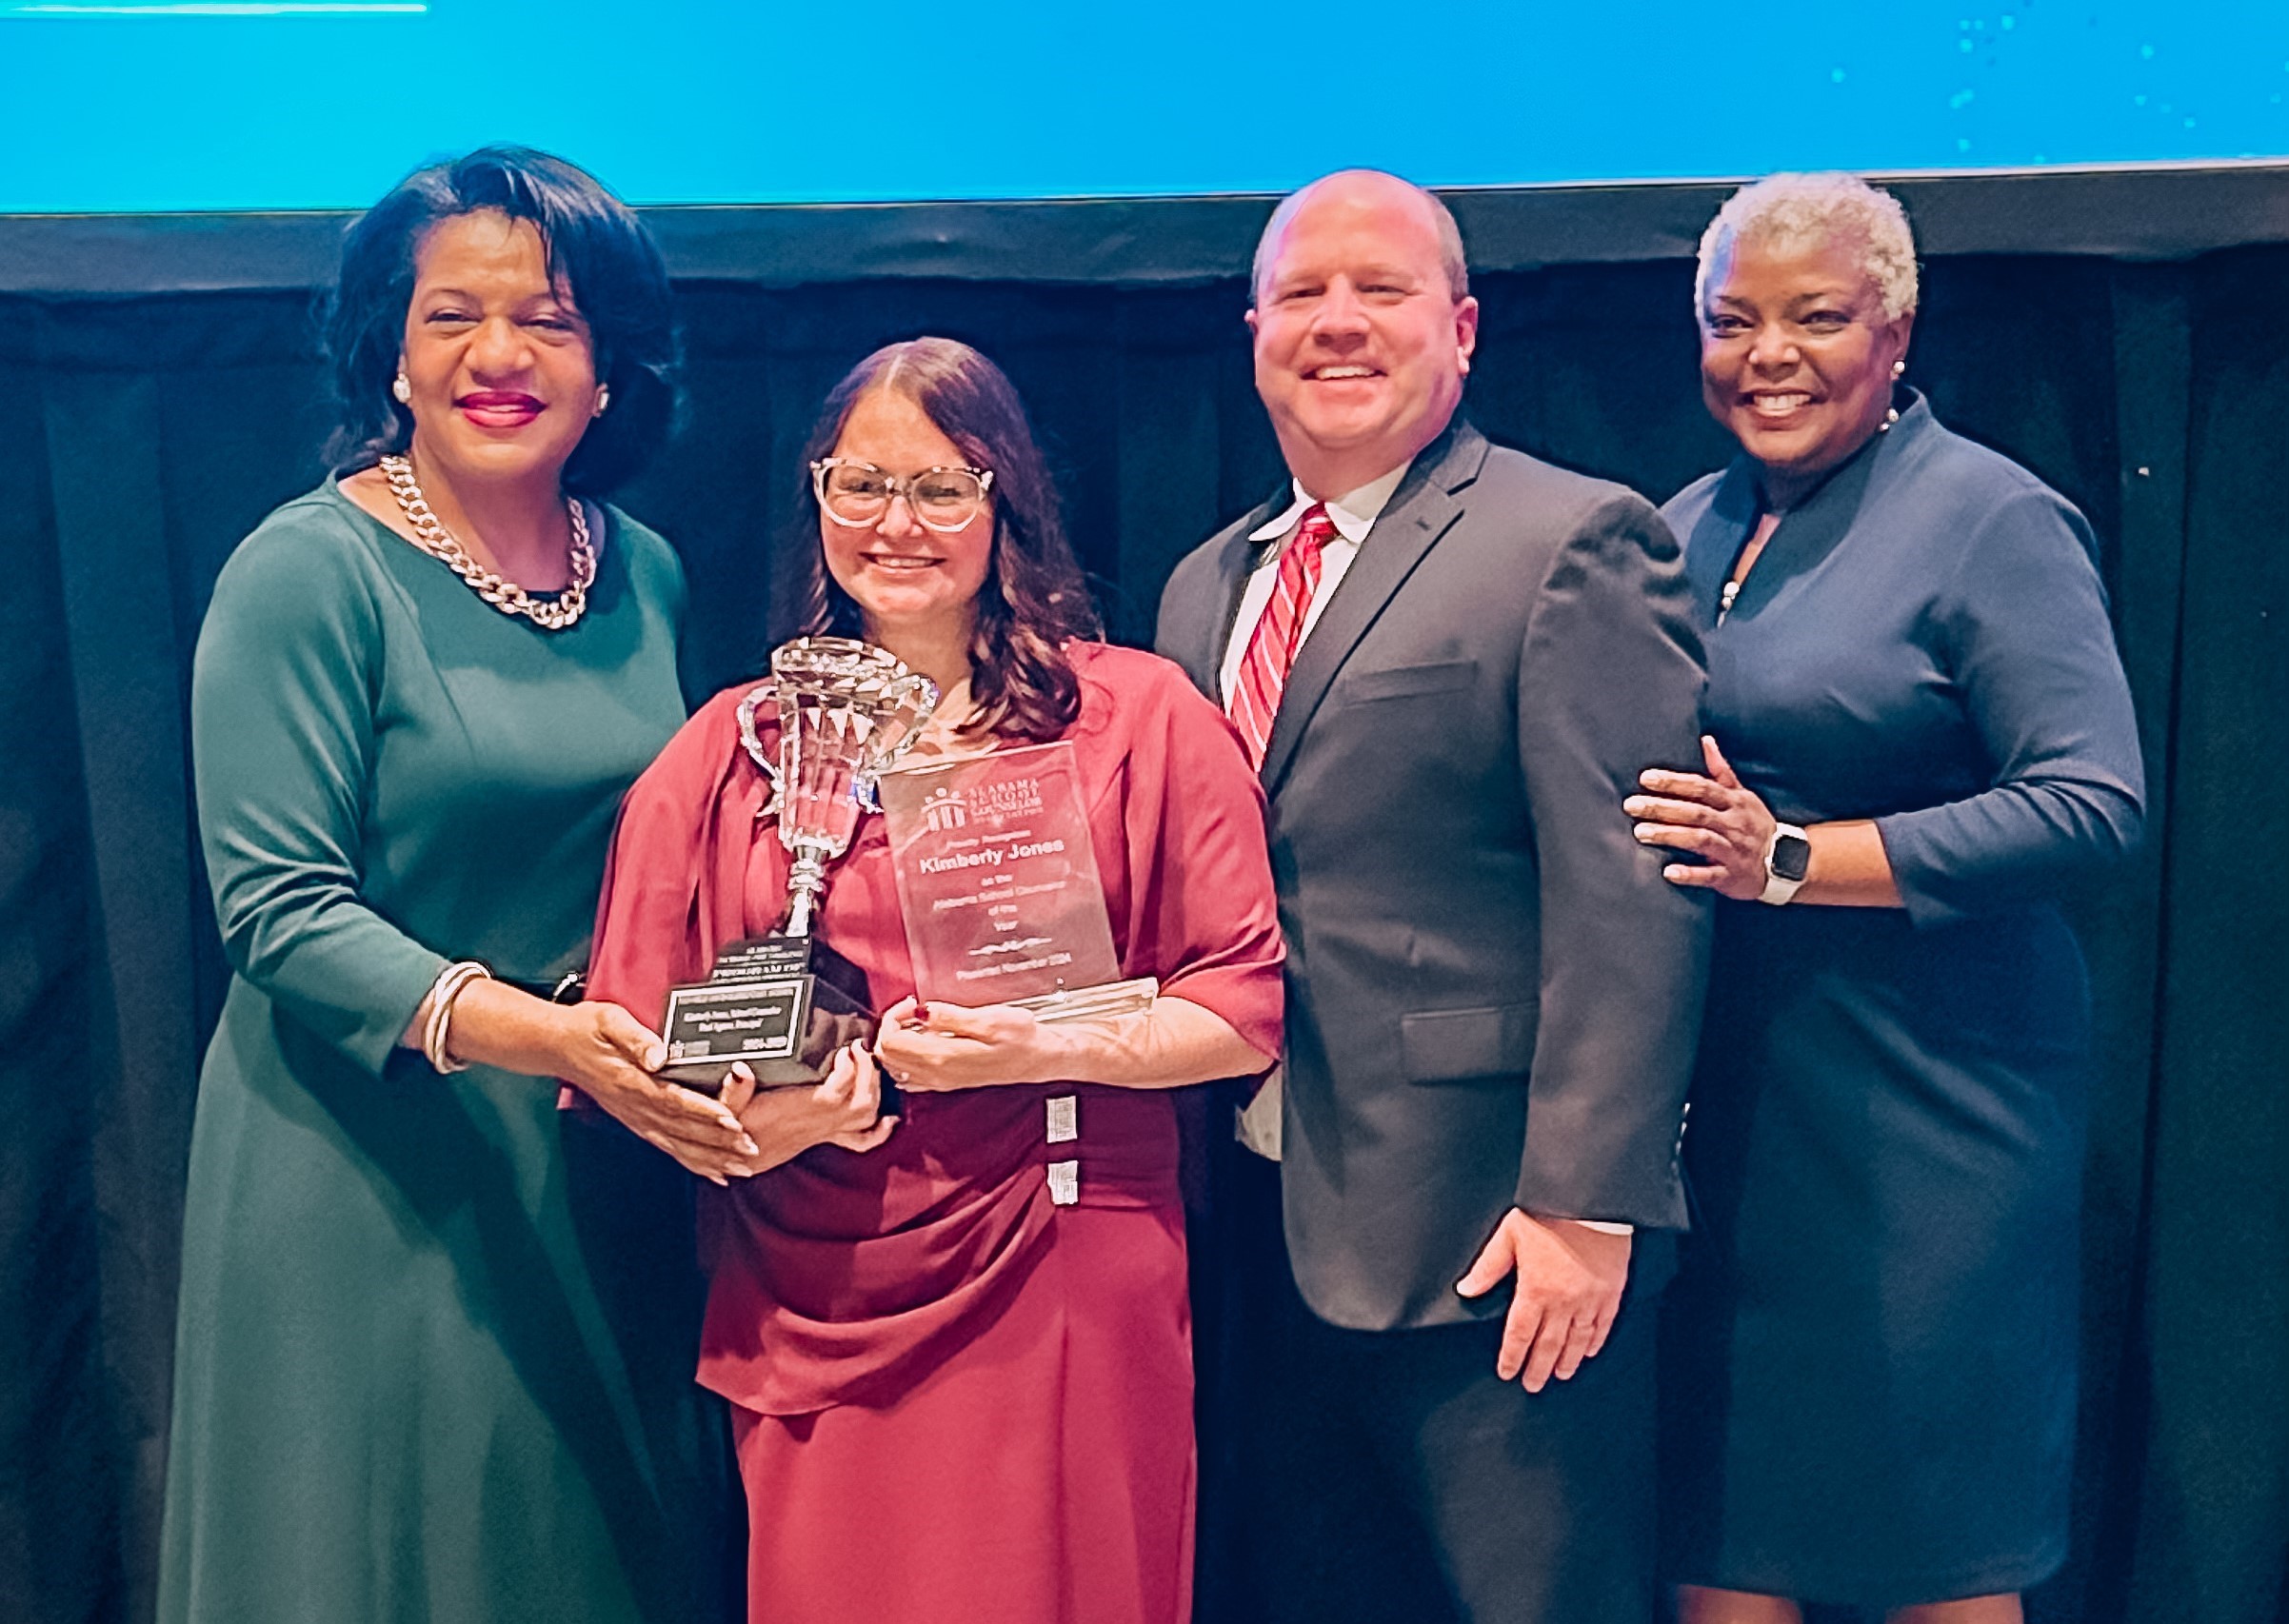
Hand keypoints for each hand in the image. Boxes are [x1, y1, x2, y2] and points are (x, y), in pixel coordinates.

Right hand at [558, 1002, 762, 1183]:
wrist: (557, 1046)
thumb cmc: (586, 1028)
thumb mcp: (609, 1021)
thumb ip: (636, 1038)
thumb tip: (659, 1055)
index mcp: (631, 1081)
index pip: (673, 1100)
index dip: (703, 1112)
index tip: (731, 1120)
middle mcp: (635, 1106)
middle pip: (682, 1129)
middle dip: (718, 1141)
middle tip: (749, 1149)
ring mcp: (635, 1118)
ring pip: (678, 1144)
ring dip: (711, 1158)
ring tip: (741, 1168)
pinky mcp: (636, 1121)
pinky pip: (668, 1147)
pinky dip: (692, 1162)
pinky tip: (714, 1173)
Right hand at [719, 1045, 896, 1169]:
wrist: (738, 1159)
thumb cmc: (735, 1131)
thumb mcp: (729, 1107)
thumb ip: (735, 1089)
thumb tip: (740, 1068)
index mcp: (800, 1111)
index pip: (838, 1090)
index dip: (849, 1068)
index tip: (845, 1049)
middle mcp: (819, 1123)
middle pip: (863, 1102)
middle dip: (868, 1073)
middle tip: (859, 1049)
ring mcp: (825, 1131)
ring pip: (867, 1117)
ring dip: (875, 1090)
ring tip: (869, 1066)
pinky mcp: (824, 1137)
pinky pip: (861, 1140)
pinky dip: (879, 1131)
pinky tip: (889, 1121)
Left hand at [872, 997, 1066, 1092]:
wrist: (1038, 1059)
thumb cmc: (1019, 1038)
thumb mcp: (987, 1019)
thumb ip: (949, 1016)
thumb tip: (921, 1011)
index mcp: (942, 1057)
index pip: (892, 1042)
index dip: (893, 1017)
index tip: (911, 1003)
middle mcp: (936, 1074)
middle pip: (887, 1055)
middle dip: (892, 1027)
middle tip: (913, 1008)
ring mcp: (939, 1080)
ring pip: (894, 1066)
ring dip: (897, 1041)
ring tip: (917, 1021)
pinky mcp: (946, 1081)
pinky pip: (909, 1074)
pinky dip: (905, 1056)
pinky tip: (922, 1039)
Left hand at [1456, 1208, 1631, 1391]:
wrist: (1590, 1200)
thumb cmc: (1548, 1213)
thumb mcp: (1509, 1235)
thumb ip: (1488, 1267)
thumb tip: (1467, 1289)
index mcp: (1534, 1290)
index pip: (1519, 1334)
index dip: (1512, 1357)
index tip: (1508, 1372)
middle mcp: (1562, 1302)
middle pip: (1548, 1344)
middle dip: (1538, 1368)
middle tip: (1533, 1385)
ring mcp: (1589, 1299)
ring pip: (1576, 1340)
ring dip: (1566, 1360)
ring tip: (1560, 1374)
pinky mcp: (1611, 1292)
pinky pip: (1603, 1324)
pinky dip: (1595, 1341)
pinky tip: (1588, 1351)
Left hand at [1626, 734, 1777, 900]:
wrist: (1787, 861)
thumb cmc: (1755, 825)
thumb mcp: (1742, 795)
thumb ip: (1721, 771)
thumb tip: (1706, 740)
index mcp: (1733, 802)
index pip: (1701, 787)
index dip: (1674, 782)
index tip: (1646, 779)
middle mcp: (1733, 823)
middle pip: (1695, 812)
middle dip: (1662, 808)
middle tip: (1632, 806)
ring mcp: (1733, 850)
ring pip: (1700, 840)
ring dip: (1670, 835)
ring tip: (1641, 833)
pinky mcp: (1732, 875)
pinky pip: (1710, 874)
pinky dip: (1690, 873)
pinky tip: (1669, 872)